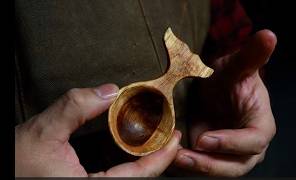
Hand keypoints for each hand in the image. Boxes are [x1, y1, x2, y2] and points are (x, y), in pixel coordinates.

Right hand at [15, 83, 180, 176]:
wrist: (2, 172)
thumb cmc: (16, 162)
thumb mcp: (42, 131)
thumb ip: (75, 107)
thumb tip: (107, 91)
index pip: (138, 176)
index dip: (160, 157)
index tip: (175, 139)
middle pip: (138, 178)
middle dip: (158, 159)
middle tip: (170, 137)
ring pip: (128, 178)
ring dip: (145, 160)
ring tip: (157, 140)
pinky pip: (116, 176)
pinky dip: (129, 162)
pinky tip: (133, 148)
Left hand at [174, 30, 276, 176]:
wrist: (216, 88)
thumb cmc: (230, 77)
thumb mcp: (236, 66)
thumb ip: (251, 56)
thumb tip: (269, 35)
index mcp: (260, 125)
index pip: (253, 141)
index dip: (231, 143)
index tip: (204, 139)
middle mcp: (248, 145)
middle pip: (235, 166)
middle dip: (210, 164)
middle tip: (184, 156)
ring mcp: (230, 153)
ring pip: (217, 170)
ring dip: (196, 167)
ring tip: (173, 158)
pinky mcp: (213, 156)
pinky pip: (202, 165)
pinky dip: (187, 164)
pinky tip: (170, 157)